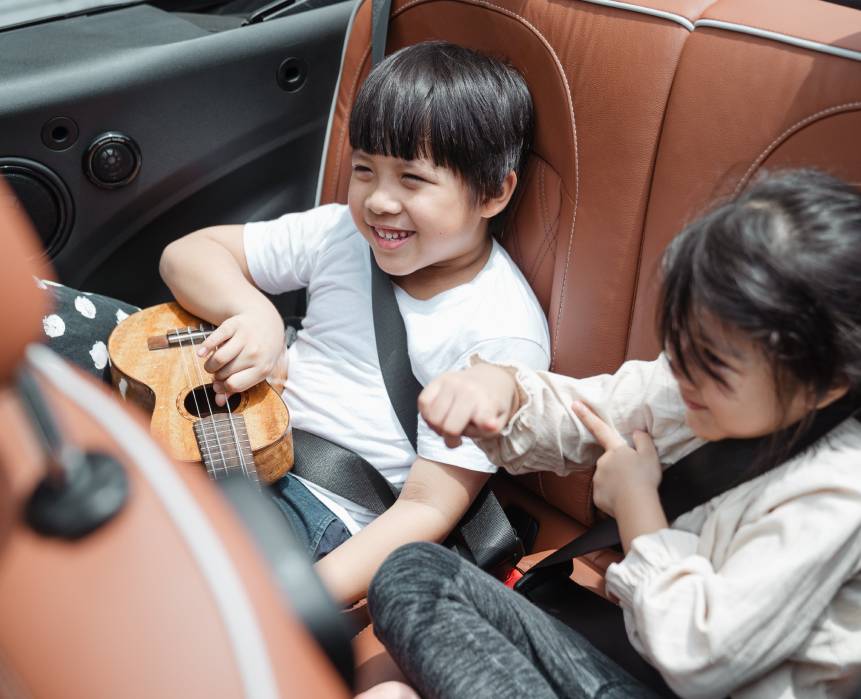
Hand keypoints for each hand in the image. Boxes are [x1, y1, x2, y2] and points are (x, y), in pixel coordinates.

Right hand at [195, 309, 284, 405]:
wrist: (266, 322)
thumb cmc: (260, 350)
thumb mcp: (256, 369)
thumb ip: (238, 386)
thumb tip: (218, 402)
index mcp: (263, 368)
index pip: (234, 385)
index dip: (222, 387)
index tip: (218, 385)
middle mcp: (255, 353)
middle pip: (225, 373)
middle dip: (217, 376)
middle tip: (218, 373)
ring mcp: (245, 338)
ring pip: (219, 358)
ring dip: (210, 365)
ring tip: (212, 365)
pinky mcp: (234, 325)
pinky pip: (214, 339)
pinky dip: (205, 347)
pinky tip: (202, 353)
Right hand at [419, 363, 519, 447]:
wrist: (488, 380)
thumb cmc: (490, 407)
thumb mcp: (497, 423)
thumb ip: (488, 431)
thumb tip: (487, 425)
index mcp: (487, 401)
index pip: (483, 416)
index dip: (485, 423)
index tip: (488, 424)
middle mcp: (467, 389)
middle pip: (448, 428)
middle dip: (451, 437)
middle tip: (457, 435)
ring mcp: (450, 382)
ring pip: (432, 418)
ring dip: (437, 427)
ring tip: (447, 424)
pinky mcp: (437, 380)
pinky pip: (422, 403)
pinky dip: (427, 415)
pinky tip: (438, 416)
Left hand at [571, 401, 661, 517]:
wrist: (636, 505)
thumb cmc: (645, 478)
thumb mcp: (650, 455)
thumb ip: (643, 440)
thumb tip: (637, 433)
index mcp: (615, 450)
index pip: (600, 428)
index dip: (587, 415)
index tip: (575, 404)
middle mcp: (603, 462)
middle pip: (610, 461)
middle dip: (619, 467)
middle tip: (635, 477)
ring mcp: (598, 479)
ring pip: (607, 478)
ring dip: (617, 482)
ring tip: (632, 490)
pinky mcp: (597, 496)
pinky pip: (605, 493)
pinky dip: (614, 496)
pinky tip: (624, 499)